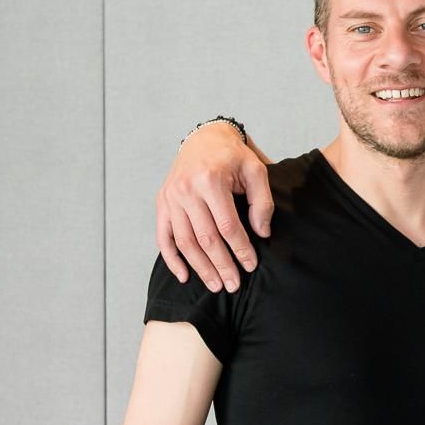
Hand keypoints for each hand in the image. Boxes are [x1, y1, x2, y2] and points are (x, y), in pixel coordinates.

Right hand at [156, 123, 273, 292]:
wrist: (205, 138)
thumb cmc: (233, 156)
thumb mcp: (256, 171)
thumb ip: (262, 202)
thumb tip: (262, 234)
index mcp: (210, 180)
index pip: (227, 226)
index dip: (240, 249)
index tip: (251, 266)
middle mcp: (186, 189)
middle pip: (205, 238)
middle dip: (221, 265)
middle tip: (234, 286)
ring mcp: (171, 197)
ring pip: (184, 242)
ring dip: (200, 267)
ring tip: (216, 285)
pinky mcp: (162, 202)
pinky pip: (163, 236)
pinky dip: (172, 259)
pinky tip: (184, 276)